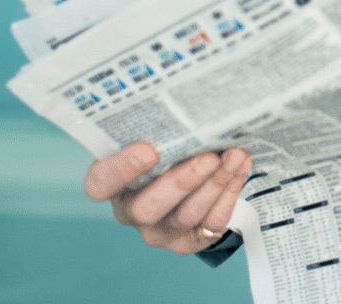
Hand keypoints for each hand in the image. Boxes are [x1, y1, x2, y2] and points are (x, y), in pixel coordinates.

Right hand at [84, 141, 252, 254]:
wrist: (191, 183)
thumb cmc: (167, 153)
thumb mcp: (157, 139)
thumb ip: (161, 129)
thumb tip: (189, 99)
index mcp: (114, 184)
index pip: (100, 183)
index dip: (121, 169)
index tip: (148, 149)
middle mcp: (132, 212)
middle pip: (147, 207)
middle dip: (182, 181)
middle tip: (208, 158)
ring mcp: (160, 231)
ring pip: (186, 215)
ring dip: (214, 184)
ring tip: (234, 157)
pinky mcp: (189, 241)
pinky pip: (210, 224)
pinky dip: (228, 195)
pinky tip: (239, 170)